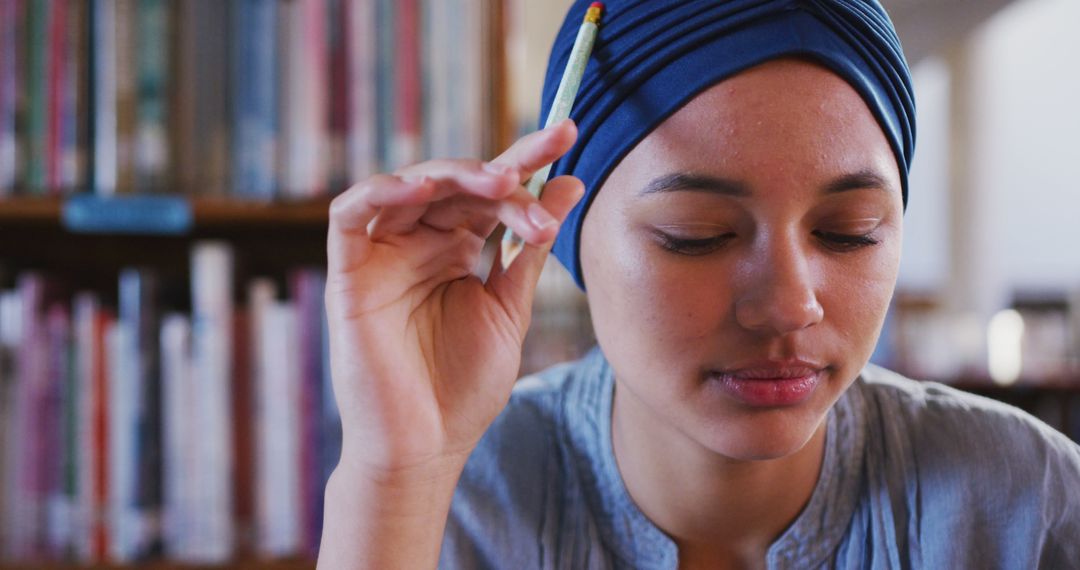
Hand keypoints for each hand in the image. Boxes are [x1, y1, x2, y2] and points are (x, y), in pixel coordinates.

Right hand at [325, 119, 583, 479]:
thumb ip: (528, 247)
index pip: (491, 192)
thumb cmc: (464, 387)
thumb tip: (569, 184)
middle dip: (500, 172)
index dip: (526, 160)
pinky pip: (349, 215)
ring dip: (455, 176)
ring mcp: (383, 256)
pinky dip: (379, 191)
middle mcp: (420, 244)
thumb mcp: (509, 308)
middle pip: (456, 184)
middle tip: (536, 171)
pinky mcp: (348, 274)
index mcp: (458, 249)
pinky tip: (419, 187)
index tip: (567, 132)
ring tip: (499, 183)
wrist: (426, 447)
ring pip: (411, 187)